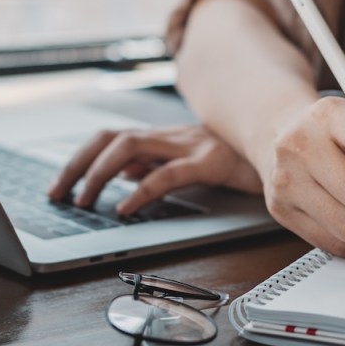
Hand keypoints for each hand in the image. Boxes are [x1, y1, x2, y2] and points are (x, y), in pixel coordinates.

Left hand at [48, 124, 261, 215]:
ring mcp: (190, 145)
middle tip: (58, 196)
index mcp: (165, 138)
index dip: (79, 159)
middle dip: (77, 165)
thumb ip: (156, 165)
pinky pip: (169, 172)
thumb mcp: (191, 161)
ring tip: (84, 201)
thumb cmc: (240, 158)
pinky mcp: (212, 161)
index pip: (109, 138)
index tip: (58, 186)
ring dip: (98, 173)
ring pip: (129, 145)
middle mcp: (172, 136)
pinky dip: (141, 190)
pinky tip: (126, 209)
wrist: (287, 147)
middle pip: (110, 138)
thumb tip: (120, 173)